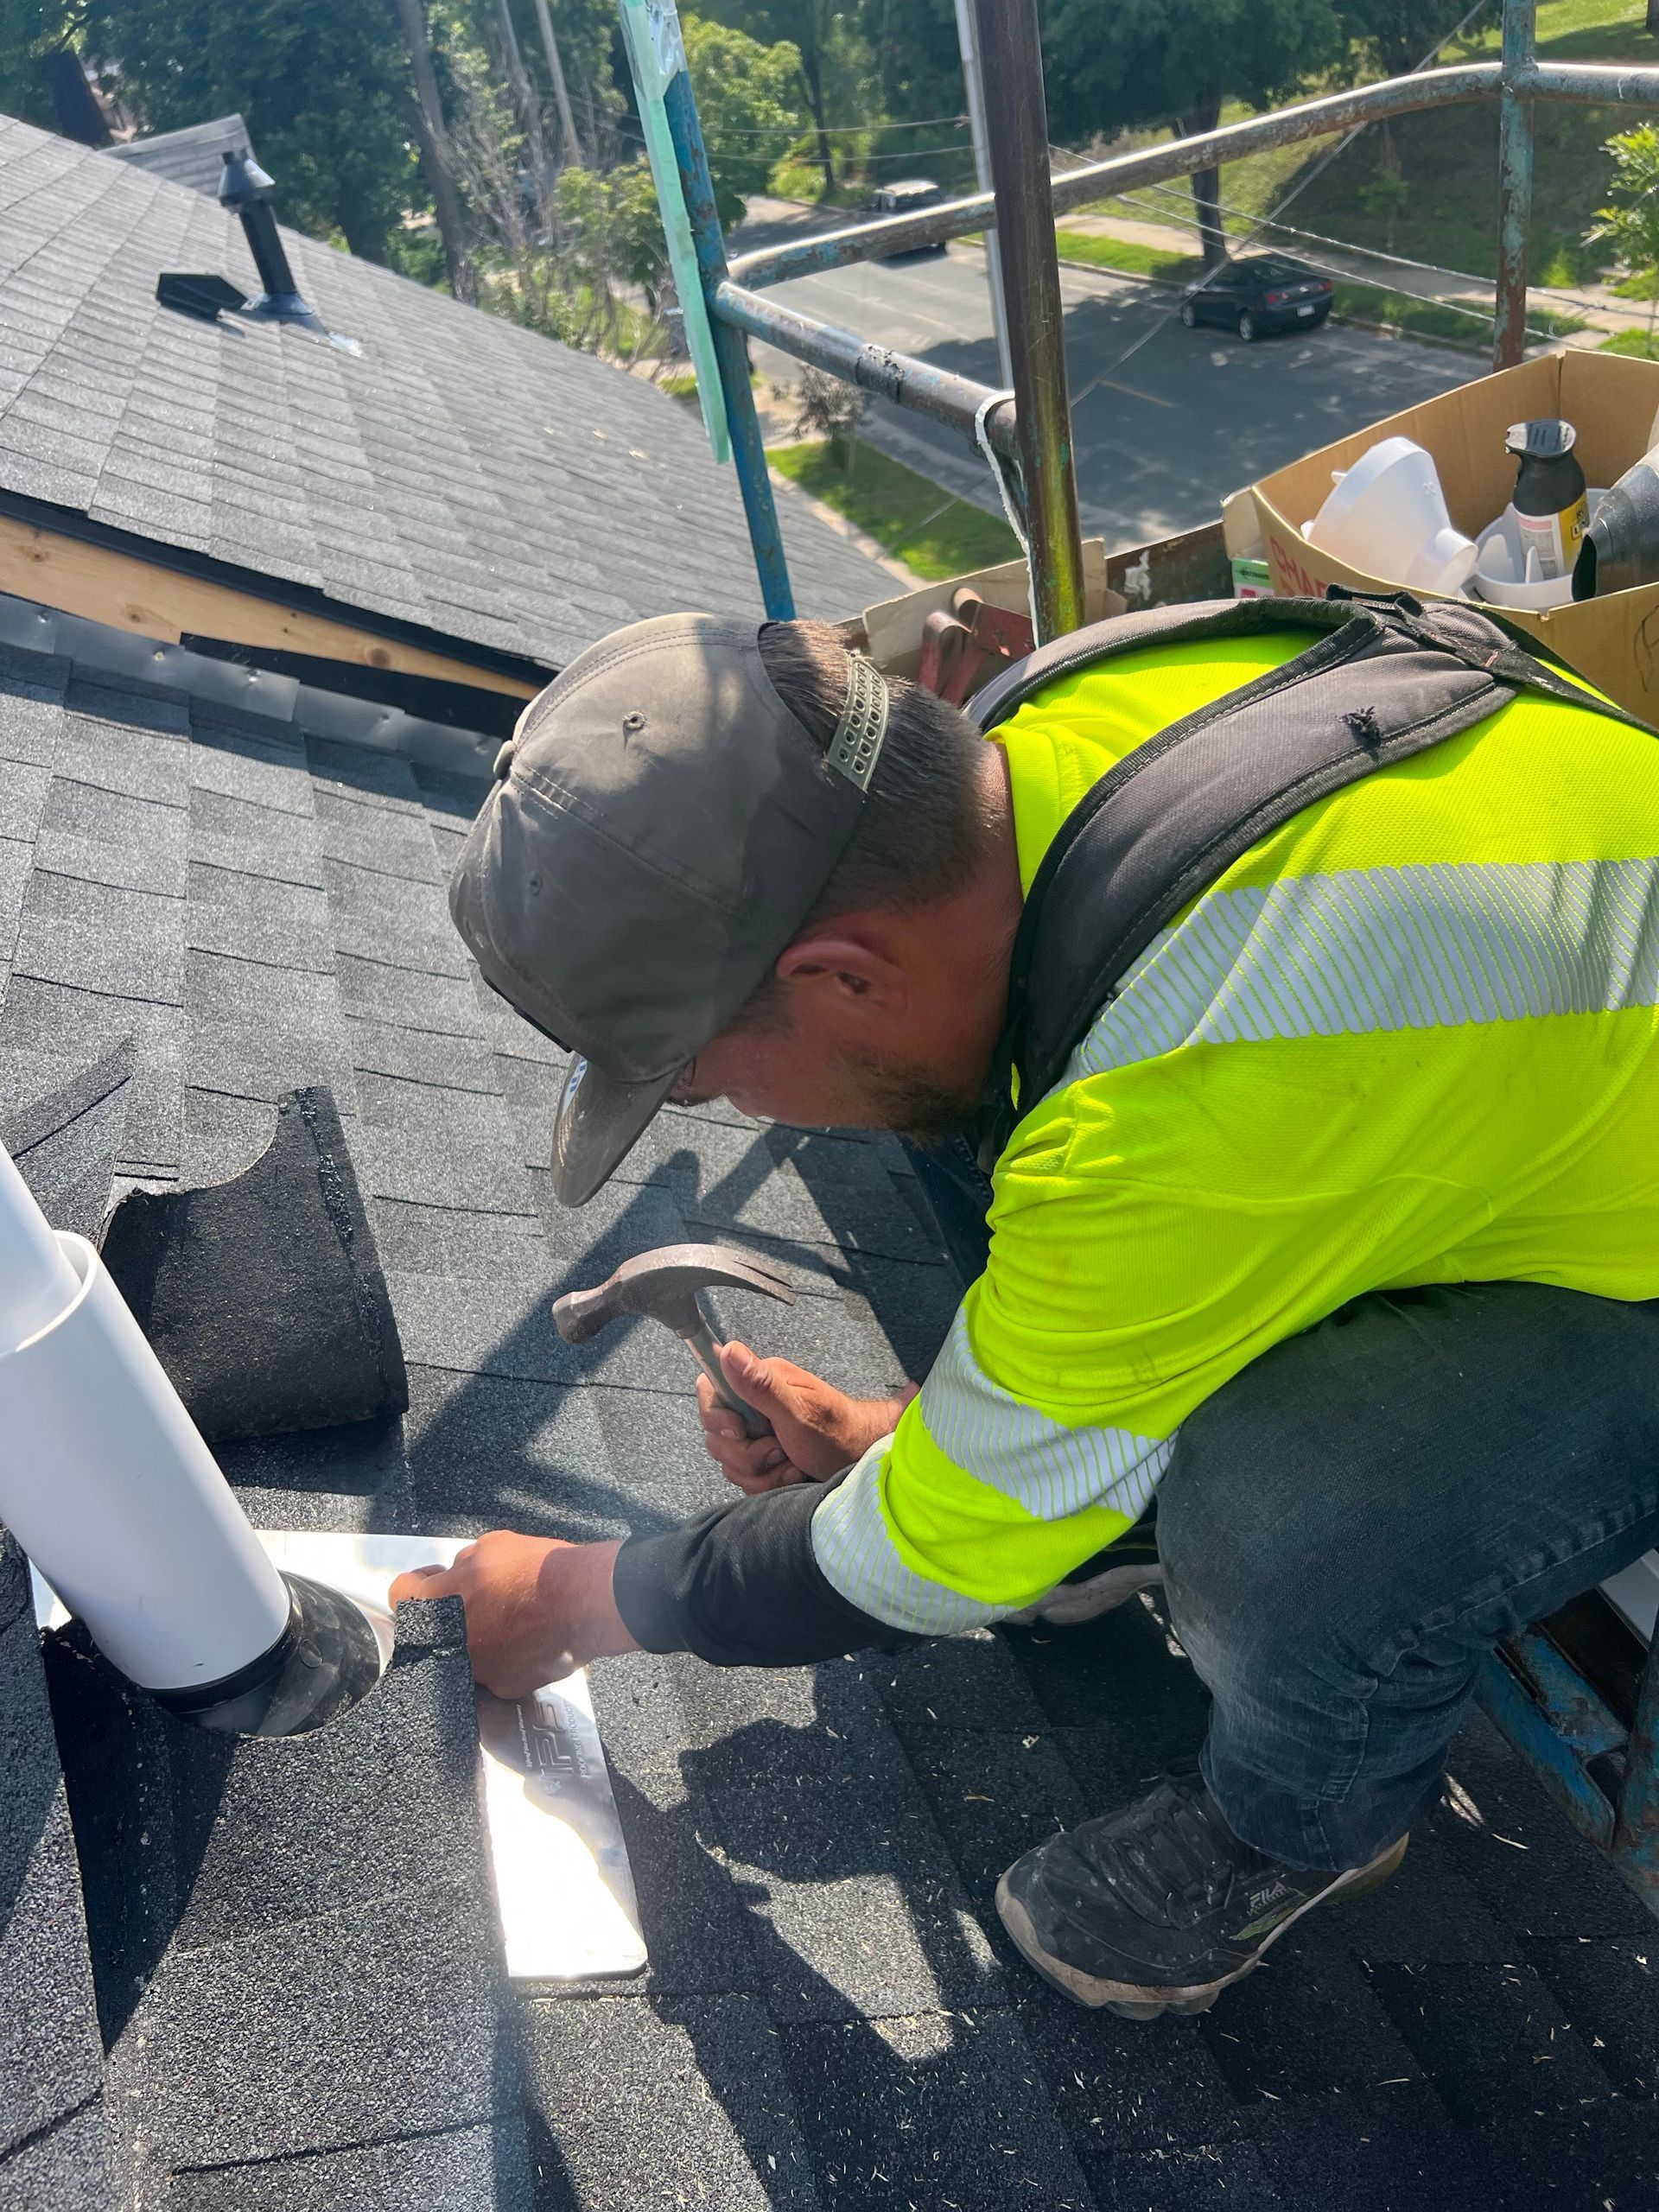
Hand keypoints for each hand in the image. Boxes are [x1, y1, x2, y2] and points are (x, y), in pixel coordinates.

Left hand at [388, 1531, 635, 1696]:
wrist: (580, 1603)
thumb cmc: (535, 1570)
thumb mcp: (491, 1546)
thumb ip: (464, 1564)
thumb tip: (460, 1571)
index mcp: (433, 1606)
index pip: (399, 1594)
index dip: (420, 1581)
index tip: (438, 1579)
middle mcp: (446, 1646)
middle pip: (435, 1629)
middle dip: (453, 1614)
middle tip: (481, 1599)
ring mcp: (475, 1672)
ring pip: (468, 1652)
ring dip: (482, 1637)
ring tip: (514, 1619)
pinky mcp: (505, 1687)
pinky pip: (498, 1670)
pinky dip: (509, 1656)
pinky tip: (531, 1638)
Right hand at [696, 1339, 915, 1494]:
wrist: (863, 1464)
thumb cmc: (837, 1433)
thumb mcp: (798, 1411)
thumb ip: (760, 1385)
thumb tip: (729, 1350)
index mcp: (760, 1383)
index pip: (710, 1394)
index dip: (717, 1419)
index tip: (740, 1432)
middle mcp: (754, 1406)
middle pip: (717, 1436)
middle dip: (747, 1454)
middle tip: (780, 1451)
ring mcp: (757, 1435)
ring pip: (730, 1462)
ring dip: (762, 1472)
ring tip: (792, 1466)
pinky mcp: (762, 1460)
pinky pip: (745, 1479)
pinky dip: (768, 1483)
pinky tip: (792, 1476)